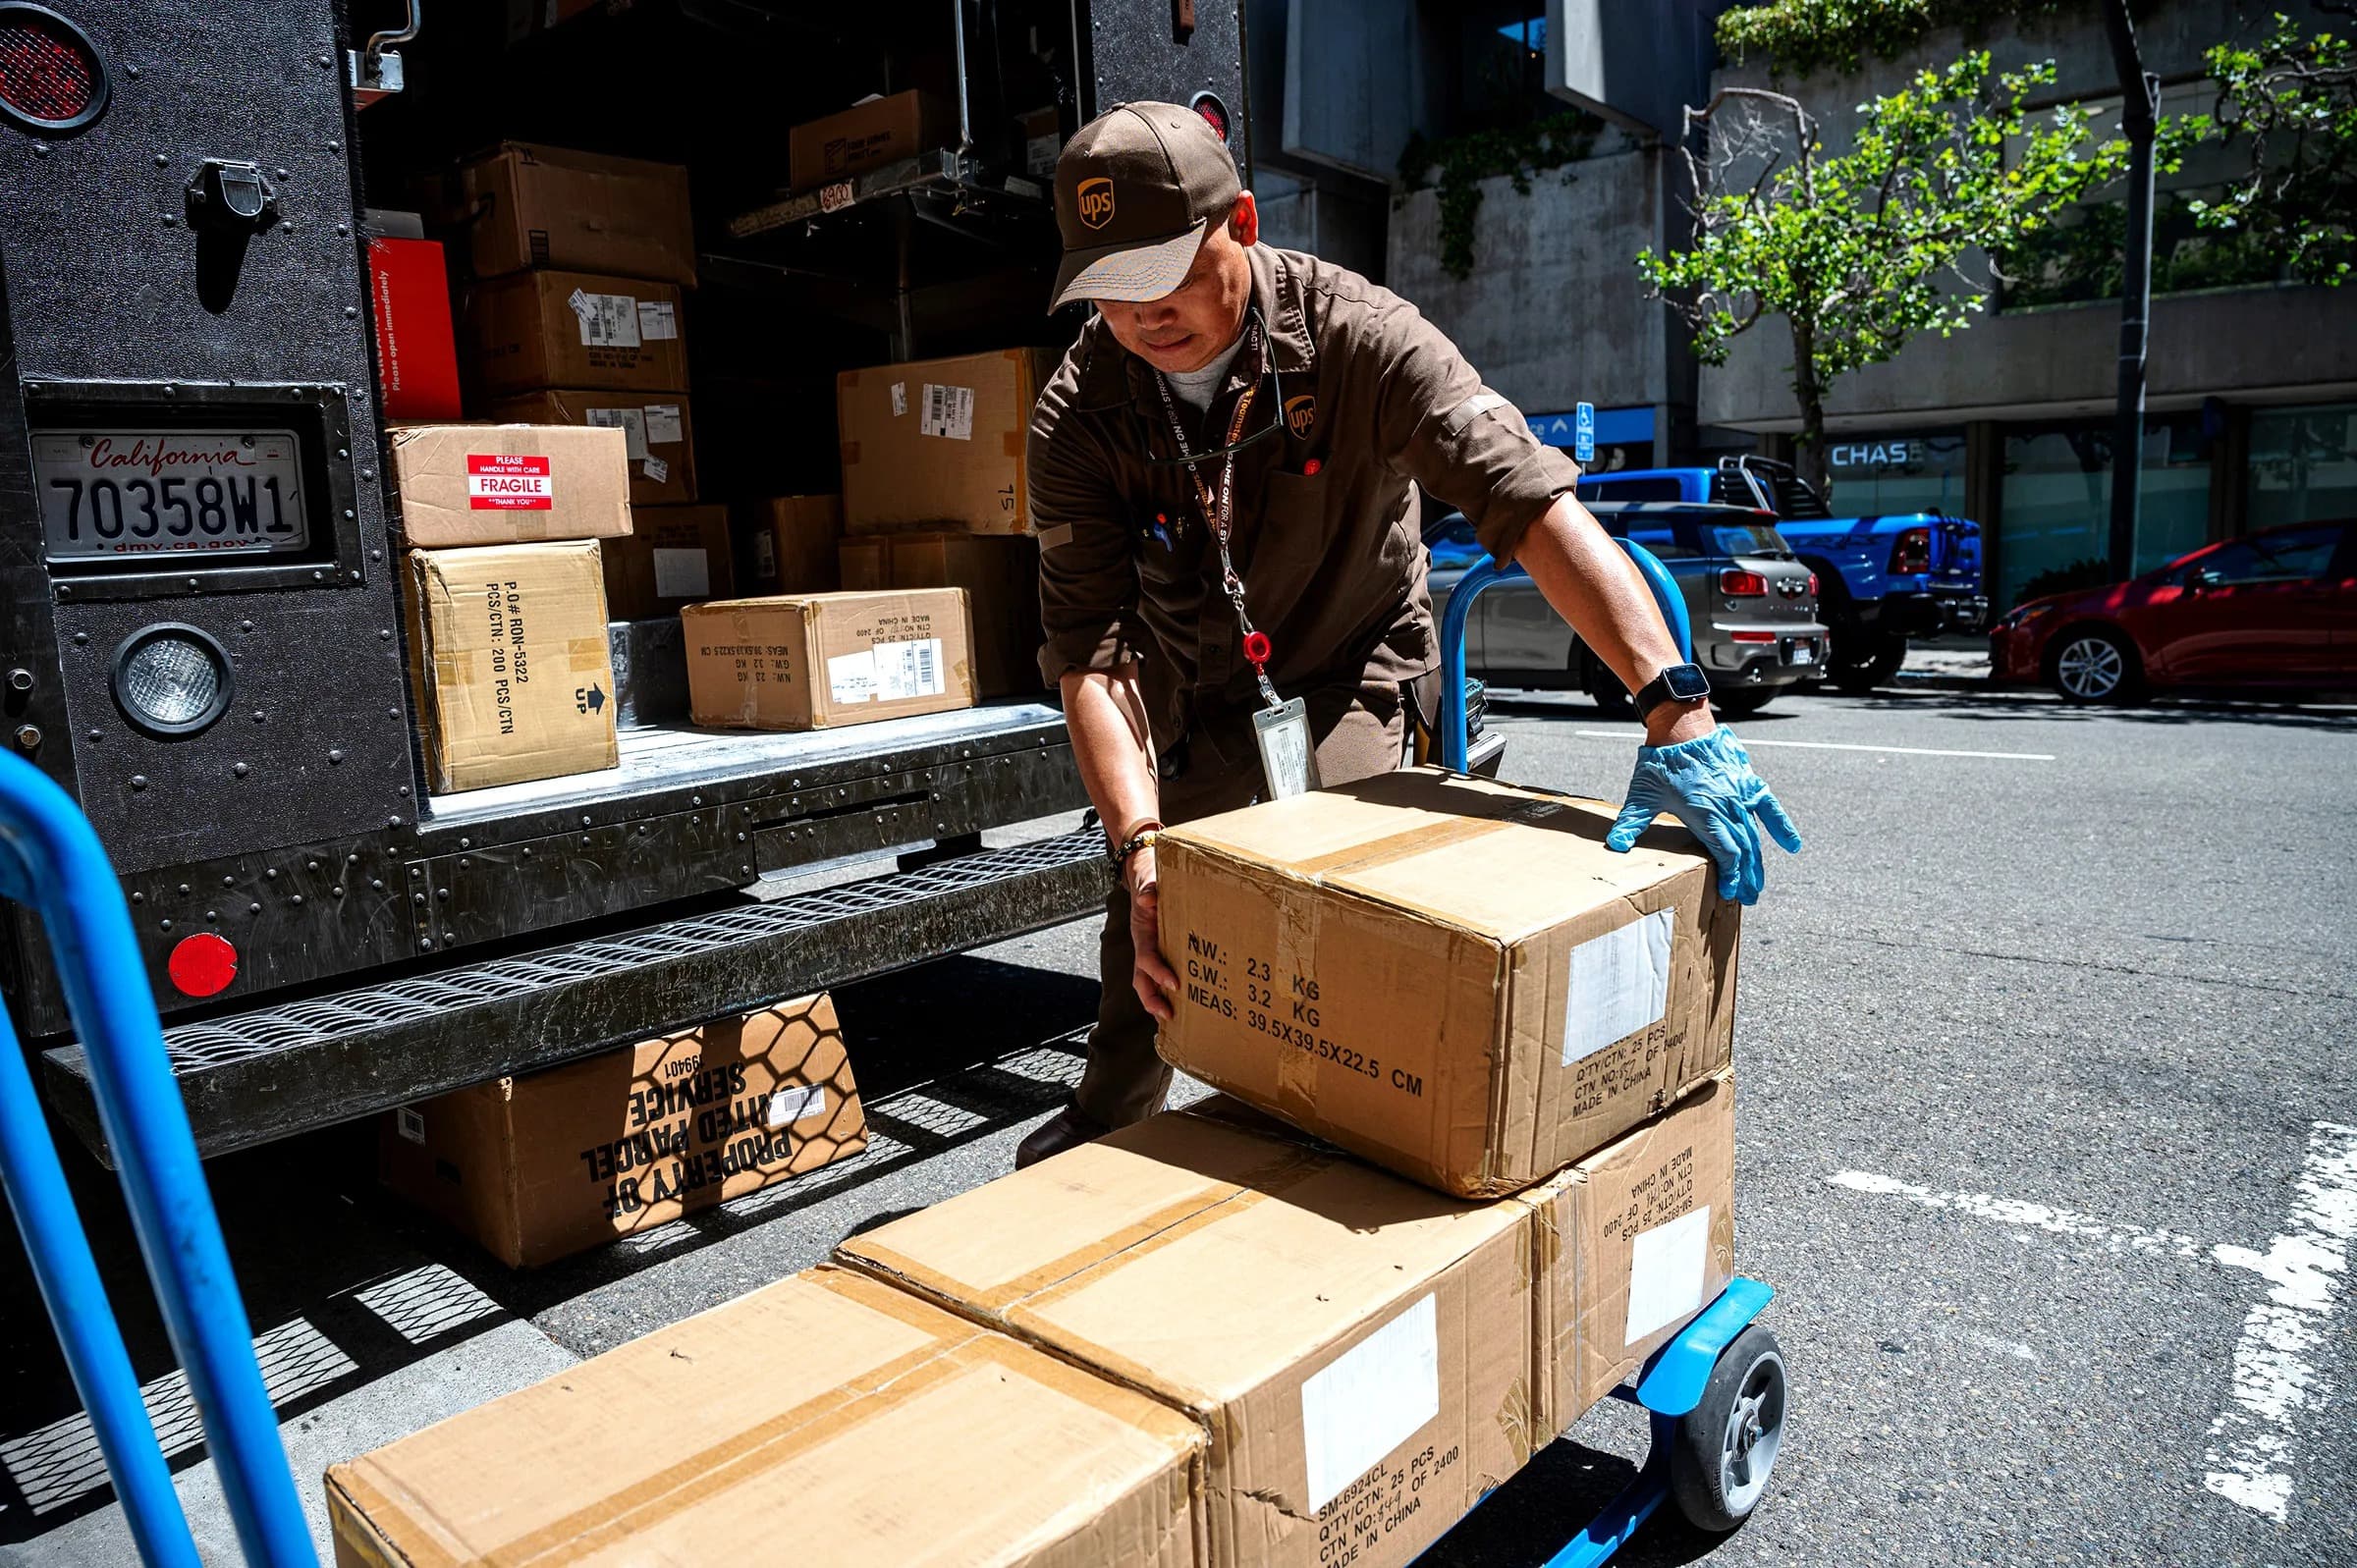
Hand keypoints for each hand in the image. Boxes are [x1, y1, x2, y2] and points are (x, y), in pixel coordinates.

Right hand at [1126, 850, 1179, 1020]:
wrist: (1144, 872)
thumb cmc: (1149, 877)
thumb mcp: (1149, 879)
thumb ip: (1148, 888)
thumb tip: (1147, 897)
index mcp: (1142, 933)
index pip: (1146, 959)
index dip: (1158, 973)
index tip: (1176, 984)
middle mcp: (1144, 946)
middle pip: (1141, 980)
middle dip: (1153, 1000)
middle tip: (1169, 1016)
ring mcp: (1151, 949)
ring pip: (1149, 981)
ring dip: (1159, 1001)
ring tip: (1175, 1019)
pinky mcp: (1162, 949)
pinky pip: (1162, 972)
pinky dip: (1168, 989)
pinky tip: (1186, 1002)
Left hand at [1606, 726, 1800, 904]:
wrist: (1682, 727)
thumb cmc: (1661, 761)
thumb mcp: (1642, 794)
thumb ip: (1630, 823)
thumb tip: (1615, 845)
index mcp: (1705, 814)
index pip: (1726, 853)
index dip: (1730, 875)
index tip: (1729, 893)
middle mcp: (1727, 807)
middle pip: (1743, 850)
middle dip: (1745, 877)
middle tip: (1747, 899)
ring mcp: (1740, 795)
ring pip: (1754, 835)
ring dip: (1757, 862)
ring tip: (1758, 885)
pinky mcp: (1748, 783)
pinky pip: (1769, 808)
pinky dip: (1782, 826)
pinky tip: (1793, 846)